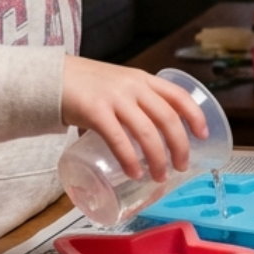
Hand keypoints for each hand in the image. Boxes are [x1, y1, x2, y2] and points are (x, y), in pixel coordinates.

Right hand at [61, 56, 209, 180]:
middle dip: (180, 146)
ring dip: (158, 159)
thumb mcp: (118, 85)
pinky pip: (118, 139)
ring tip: (159, 177)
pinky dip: (130, 159)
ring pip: (147, 132)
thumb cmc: (85, 85)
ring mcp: (114, 98)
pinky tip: (135, 172)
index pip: (179, 95)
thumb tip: (148, 137)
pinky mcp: (94, 111)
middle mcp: (133, 86)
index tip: (203, 135)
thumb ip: (135, 103)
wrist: (49, 77)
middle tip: (181, 166)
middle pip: (167, 118)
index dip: (195, 116)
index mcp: (143, 79)